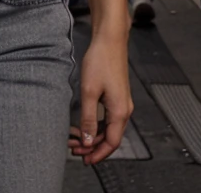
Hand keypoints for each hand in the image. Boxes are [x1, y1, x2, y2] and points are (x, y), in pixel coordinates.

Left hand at [68, 33, 132, 164]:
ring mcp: (122, 102)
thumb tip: (87, 141)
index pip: (112, 143)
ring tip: (76, 139)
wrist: (110, 40)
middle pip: (111, 137)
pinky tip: (84, 124)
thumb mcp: (89, 92)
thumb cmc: (100, 61)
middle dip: (93, 146)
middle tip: (75, 150)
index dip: (98, 154)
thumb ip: (88, 118)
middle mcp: (124, 109)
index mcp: (120, 111)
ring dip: (94, 135)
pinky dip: (97, 124)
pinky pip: (109, 117)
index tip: (85, 159)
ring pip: (109, 128)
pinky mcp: (117, 95)